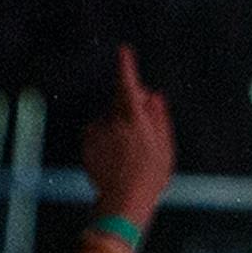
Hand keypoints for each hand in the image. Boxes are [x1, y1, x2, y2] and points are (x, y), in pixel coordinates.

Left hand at [82, 45, 173, 224]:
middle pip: (121, 102)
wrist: (123, 201)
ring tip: (131, 151)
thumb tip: (154, 94)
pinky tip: (117, 155)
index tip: (124, 51)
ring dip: (120, 124)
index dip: (126, 67)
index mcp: (134, 121)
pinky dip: (107, 135)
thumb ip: (158, 117)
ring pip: (110, 117)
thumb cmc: (150, 175)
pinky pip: (98, 130)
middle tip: (146, 129)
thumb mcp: (164, 146)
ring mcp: (97, 134)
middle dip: (132, 105)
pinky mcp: (87, 144)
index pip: (129, 87)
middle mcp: (112, 123)